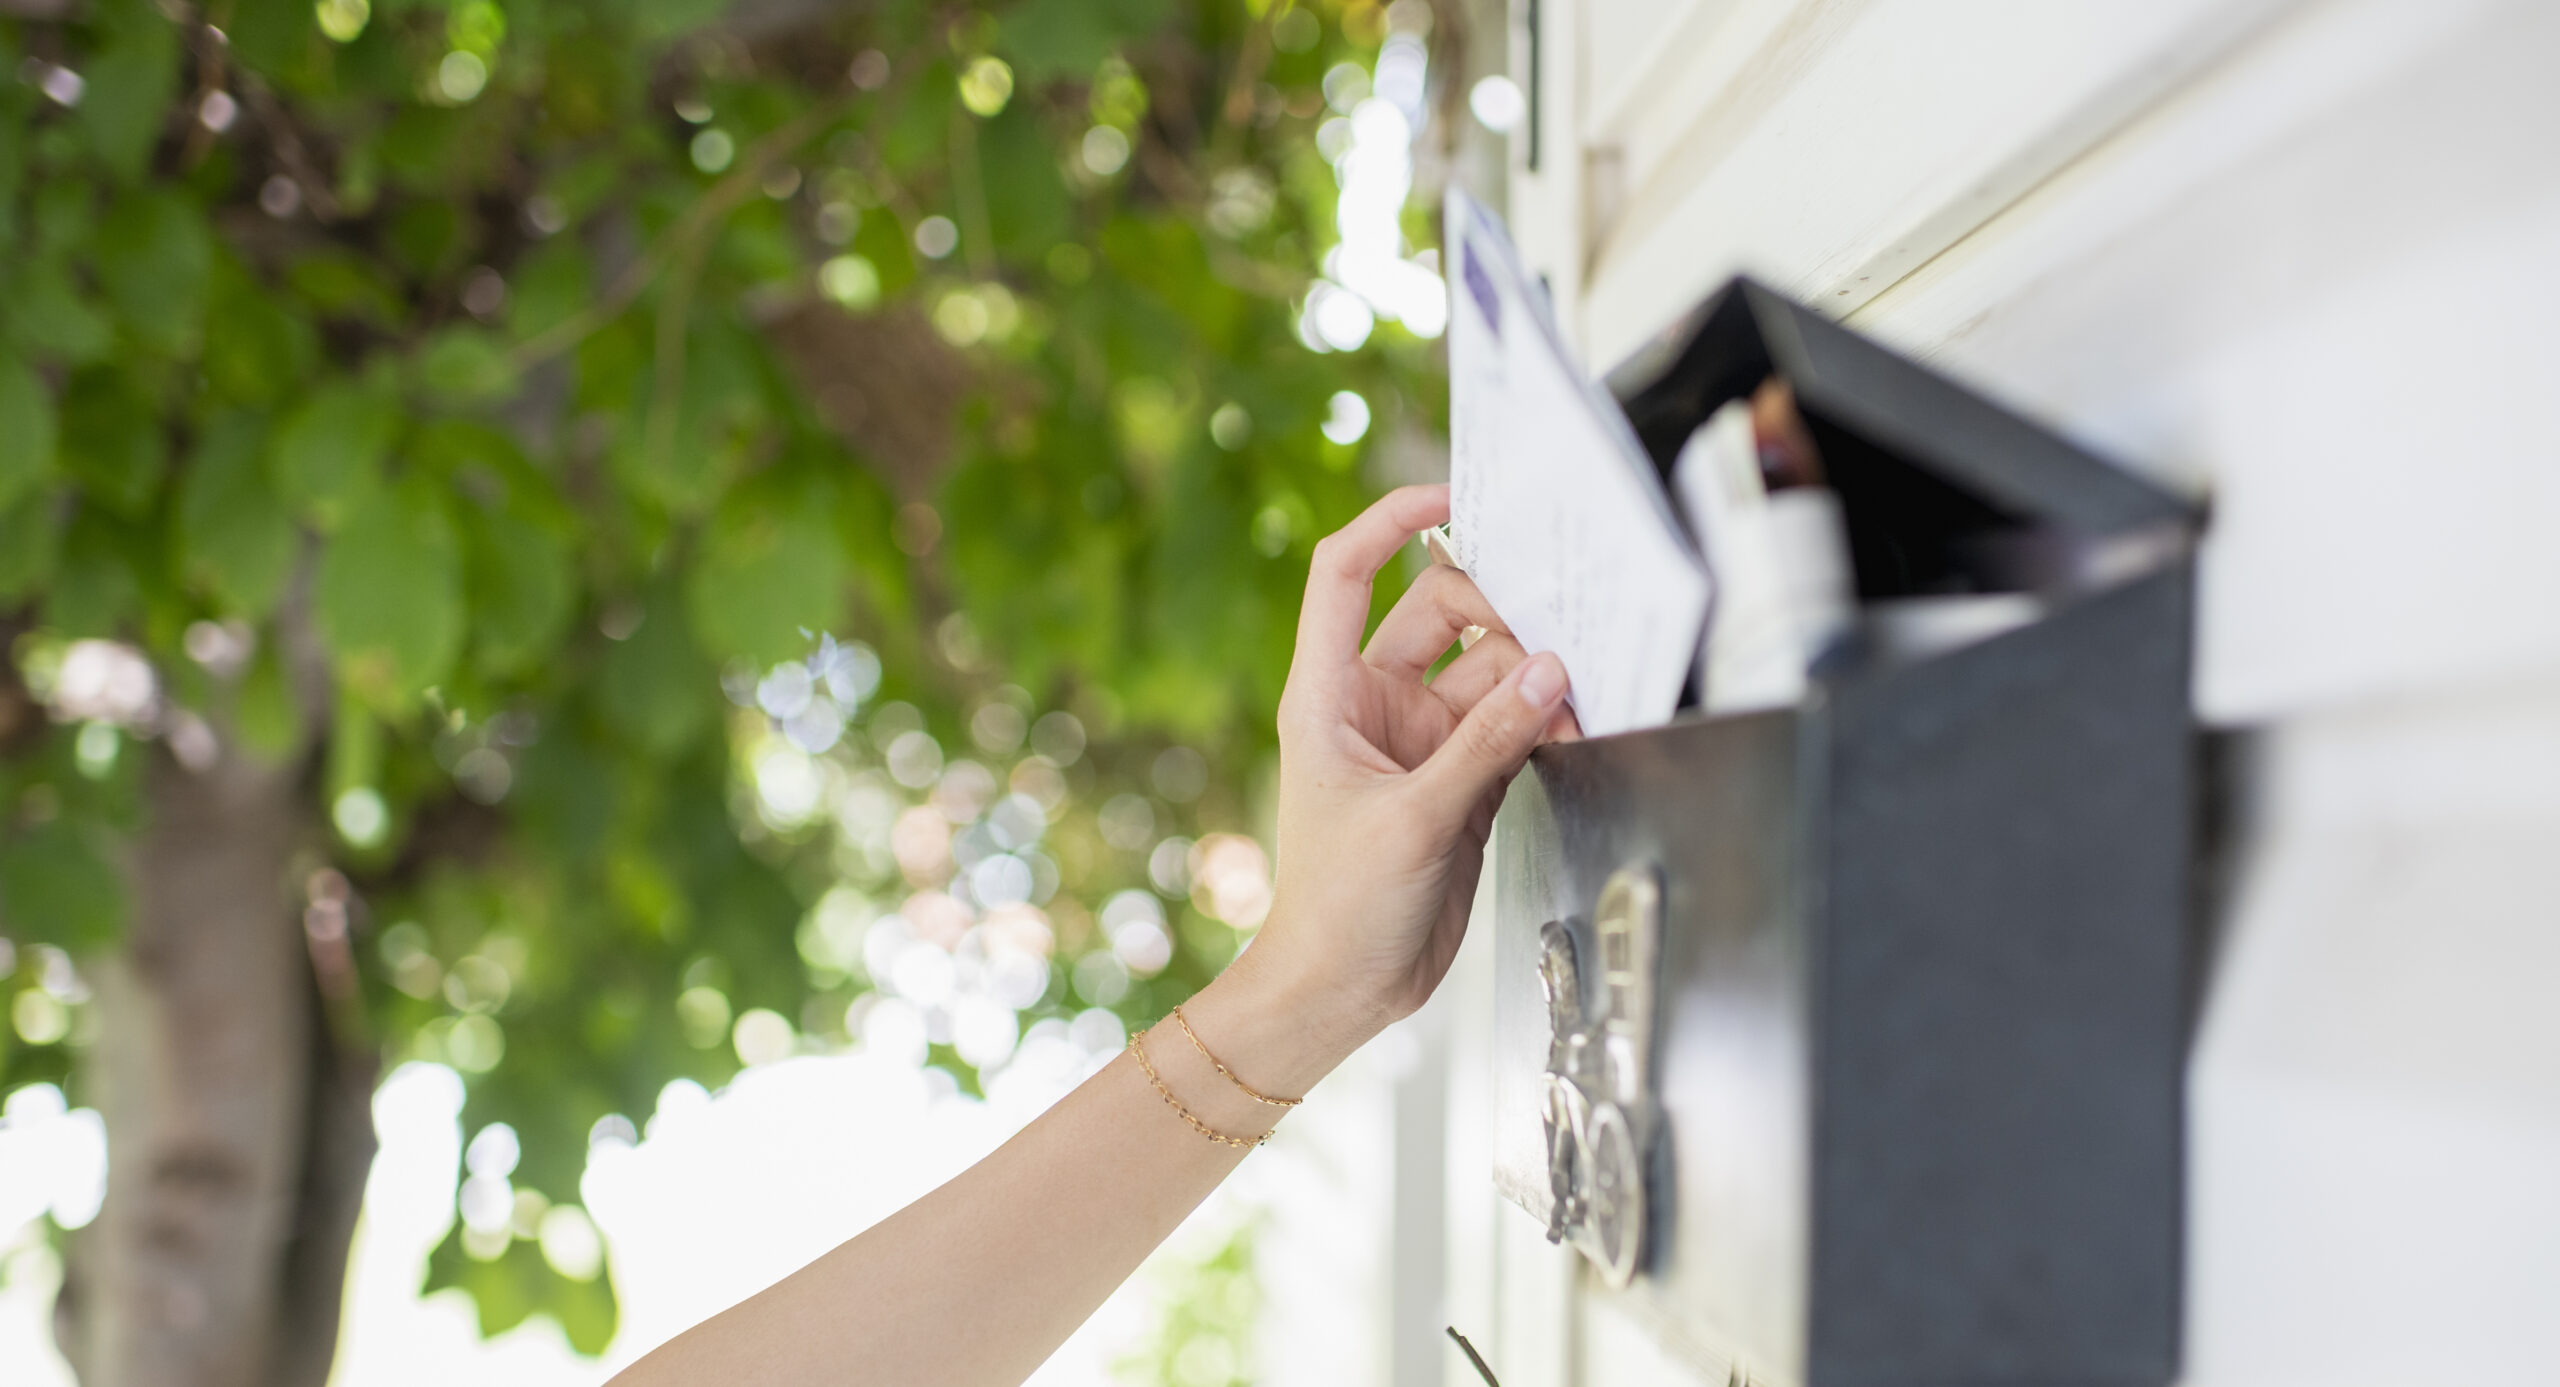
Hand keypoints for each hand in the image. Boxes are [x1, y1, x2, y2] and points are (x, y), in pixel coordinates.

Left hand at [1234, 485, 1578, 1057]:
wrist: (1341, 990)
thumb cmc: (1336, 909)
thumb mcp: (1414, 820)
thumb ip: (1485, 745)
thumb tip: (1547, 673)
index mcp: (1327, 693)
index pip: (1346, 572)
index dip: (1390, 520)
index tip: (1452, 495)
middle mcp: (1373, 706)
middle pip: (1442, 613)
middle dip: (1499, 616)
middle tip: (1549, 643)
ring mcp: (1421, 742)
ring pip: (1490, 672)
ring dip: (1532, 679)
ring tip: (1568, 704)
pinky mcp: (1462, 780)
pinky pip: (1511, 725)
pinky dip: (1542, 720)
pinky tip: (1571, 725)